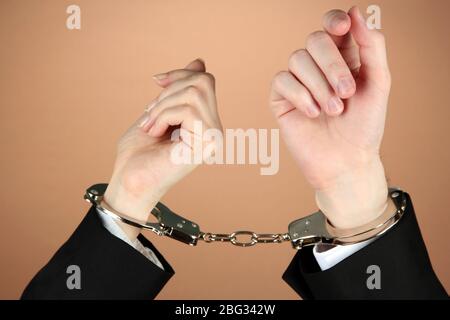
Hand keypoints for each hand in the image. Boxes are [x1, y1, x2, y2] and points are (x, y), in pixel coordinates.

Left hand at [104, 59, 221, 237]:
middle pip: (203, 81)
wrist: (129, 181)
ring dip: (162, 106)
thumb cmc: (139, 152)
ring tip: (151, 126)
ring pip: (195, 93)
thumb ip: (179, 90)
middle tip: (150, 114)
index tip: (156, 82)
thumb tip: (199, 61)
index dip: (180, 74)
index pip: (205, 81)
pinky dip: (163, 116)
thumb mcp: (158, 111)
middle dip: (169, 91)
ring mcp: (214, 137)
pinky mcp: (206, 143)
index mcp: (206, 122)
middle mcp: (215, 129)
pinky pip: (187, 109)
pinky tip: (156, 133)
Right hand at [270, 7, 390, 228]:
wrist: (346, 162)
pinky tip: (313, 114)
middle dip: (332, 65)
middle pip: (314, 40)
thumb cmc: (365, 126)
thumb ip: (371, 46)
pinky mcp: (281, 99)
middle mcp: (319, 67)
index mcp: (343, 58)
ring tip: (334, 110)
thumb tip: (355, 12)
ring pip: (297, 59)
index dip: (334, 21)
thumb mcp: (378, 84)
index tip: (343, 28)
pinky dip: (300, 96)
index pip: (332, 26)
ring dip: (319, 86)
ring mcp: (298, 82)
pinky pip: (282, 80)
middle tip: (347, 93)